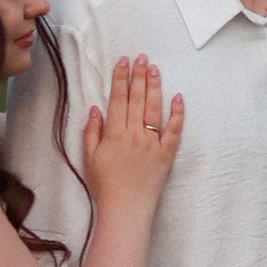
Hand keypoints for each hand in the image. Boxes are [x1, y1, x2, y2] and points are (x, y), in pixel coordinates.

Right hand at [79, 56, 184, 202]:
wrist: (126, 209)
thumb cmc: (104, 186)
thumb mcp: (89, 158)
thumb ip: (91, 132)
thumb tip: (96, 109)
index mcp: (114, 133)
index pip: (118, 99)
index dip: (120, 79)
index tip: (123, 62)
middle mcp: (134, 134)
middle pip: (137, 99)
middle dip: (138, 76)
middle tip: (141, 57)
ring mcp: (152, 142)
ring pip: (154, 109)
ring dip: (154, 87)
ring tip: (154, 69)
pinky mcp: (166, 154)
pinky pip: (174, 130)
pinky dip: (177, 113)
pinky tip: (178, 97)